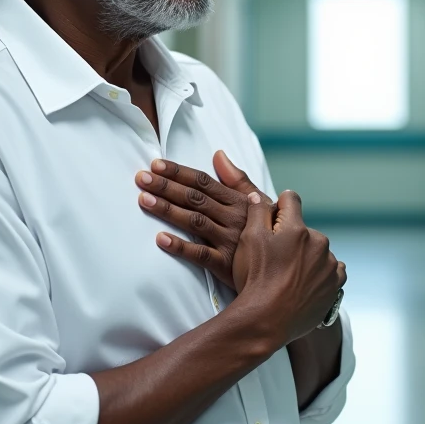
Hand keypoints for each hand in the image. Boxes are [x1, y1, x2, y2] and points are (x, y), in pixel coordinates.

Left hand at [137, 150, 269, 290]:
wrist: (284, 269)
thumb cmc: (268, 232)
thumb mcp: (259, 203)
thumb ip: (238, 179)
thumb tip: (219, 154)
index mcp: (239, 202)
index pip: (204, 182)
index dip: (180, 172)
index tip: (156, 164)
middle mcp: (234, 218)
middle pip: (195, 198)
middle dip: (167, 186)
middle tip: (141, 178)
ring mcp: (229, 241)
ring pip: (195, 222)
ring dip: (168, 210)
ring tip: (144, 200)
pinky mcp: (226, 265)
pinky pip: (200, 256)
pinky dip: (180, 247)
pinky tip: (160, 239)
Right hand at [232, 190, 346, 345]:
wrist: (267, 320)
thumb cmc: (255, 280)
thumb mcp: (248, 240)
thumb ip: (256, 212)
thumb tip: (258, 196)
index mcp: (297, 229)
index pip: (291, 200)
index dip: (279, 206)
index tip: (273, 217)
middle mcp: (319, 243)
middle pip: (304, 230)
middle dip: (292, 238)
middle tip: (275, 259)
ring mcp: (330, 266)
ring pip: (317, 252)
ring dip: (307, 258)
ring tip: (287, 277)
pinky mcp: (335, 286)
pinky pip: (331, 272)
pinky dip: (320, 275)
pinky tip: (303, 285)